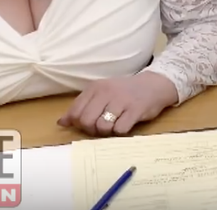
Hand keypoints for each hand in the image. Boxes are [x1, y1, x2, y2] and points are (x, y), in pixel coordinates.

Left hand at [57, 71, 179, 136]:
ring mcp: (122, 101)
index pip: (75, 112)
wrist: (154, 85)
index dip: (79, 124)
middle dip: (92, 130)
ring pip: (102, 126)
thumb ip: (81, 107)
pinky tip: (125, 125)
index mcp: (95, 88)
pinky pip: (120, 129)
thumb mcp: (101, 94)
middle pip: (86, 121)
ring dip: (107, 132)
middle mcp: (106, 92)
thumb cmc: (124, 92)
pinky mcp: (136, 110)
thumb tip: (61, 123)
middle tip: (101, 128)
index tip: (89, 123)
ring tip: (114, 126)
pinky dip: (120, 132)